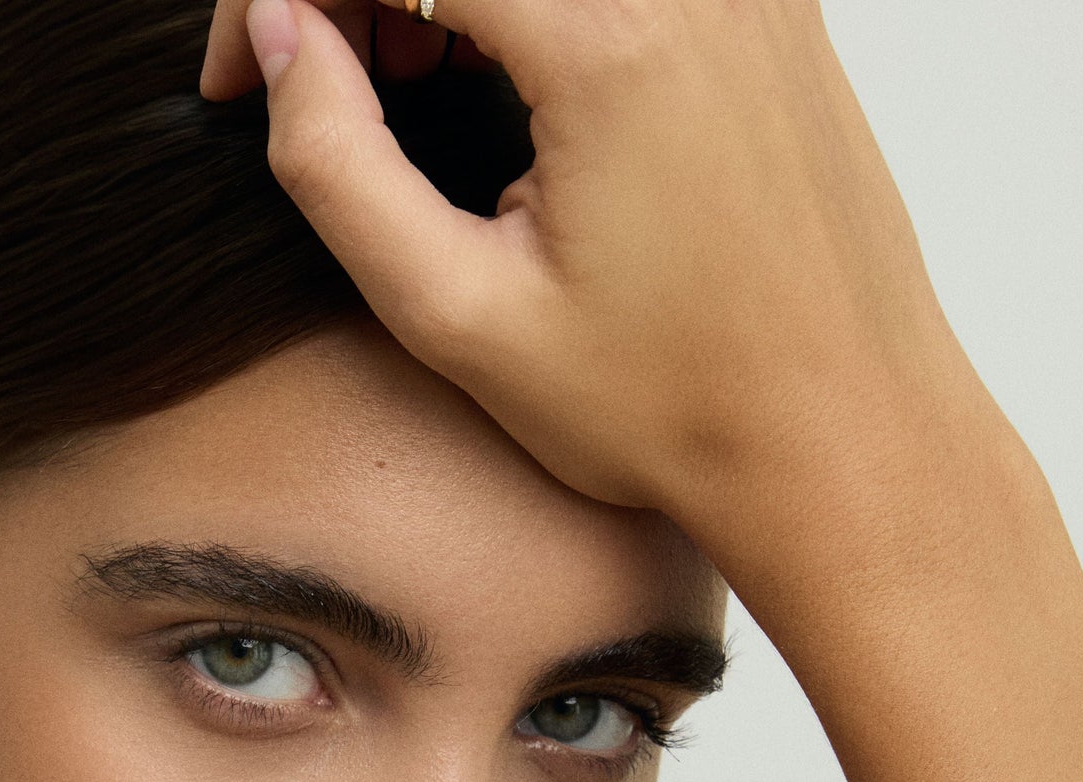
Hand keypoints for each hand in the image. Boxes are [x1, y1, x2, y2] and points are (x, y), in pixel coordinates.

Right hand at [202, 0, 986, 565]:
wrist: (843, 438)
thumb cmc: (667, 407)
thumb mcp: (460, 318)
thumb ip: (339, 167)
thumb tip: (278, 37)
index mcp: (613, 35)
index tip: (239, 82)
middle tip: (324, 89)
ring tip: (407, 90)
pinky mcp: (768, 2)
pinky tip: (501, 87)